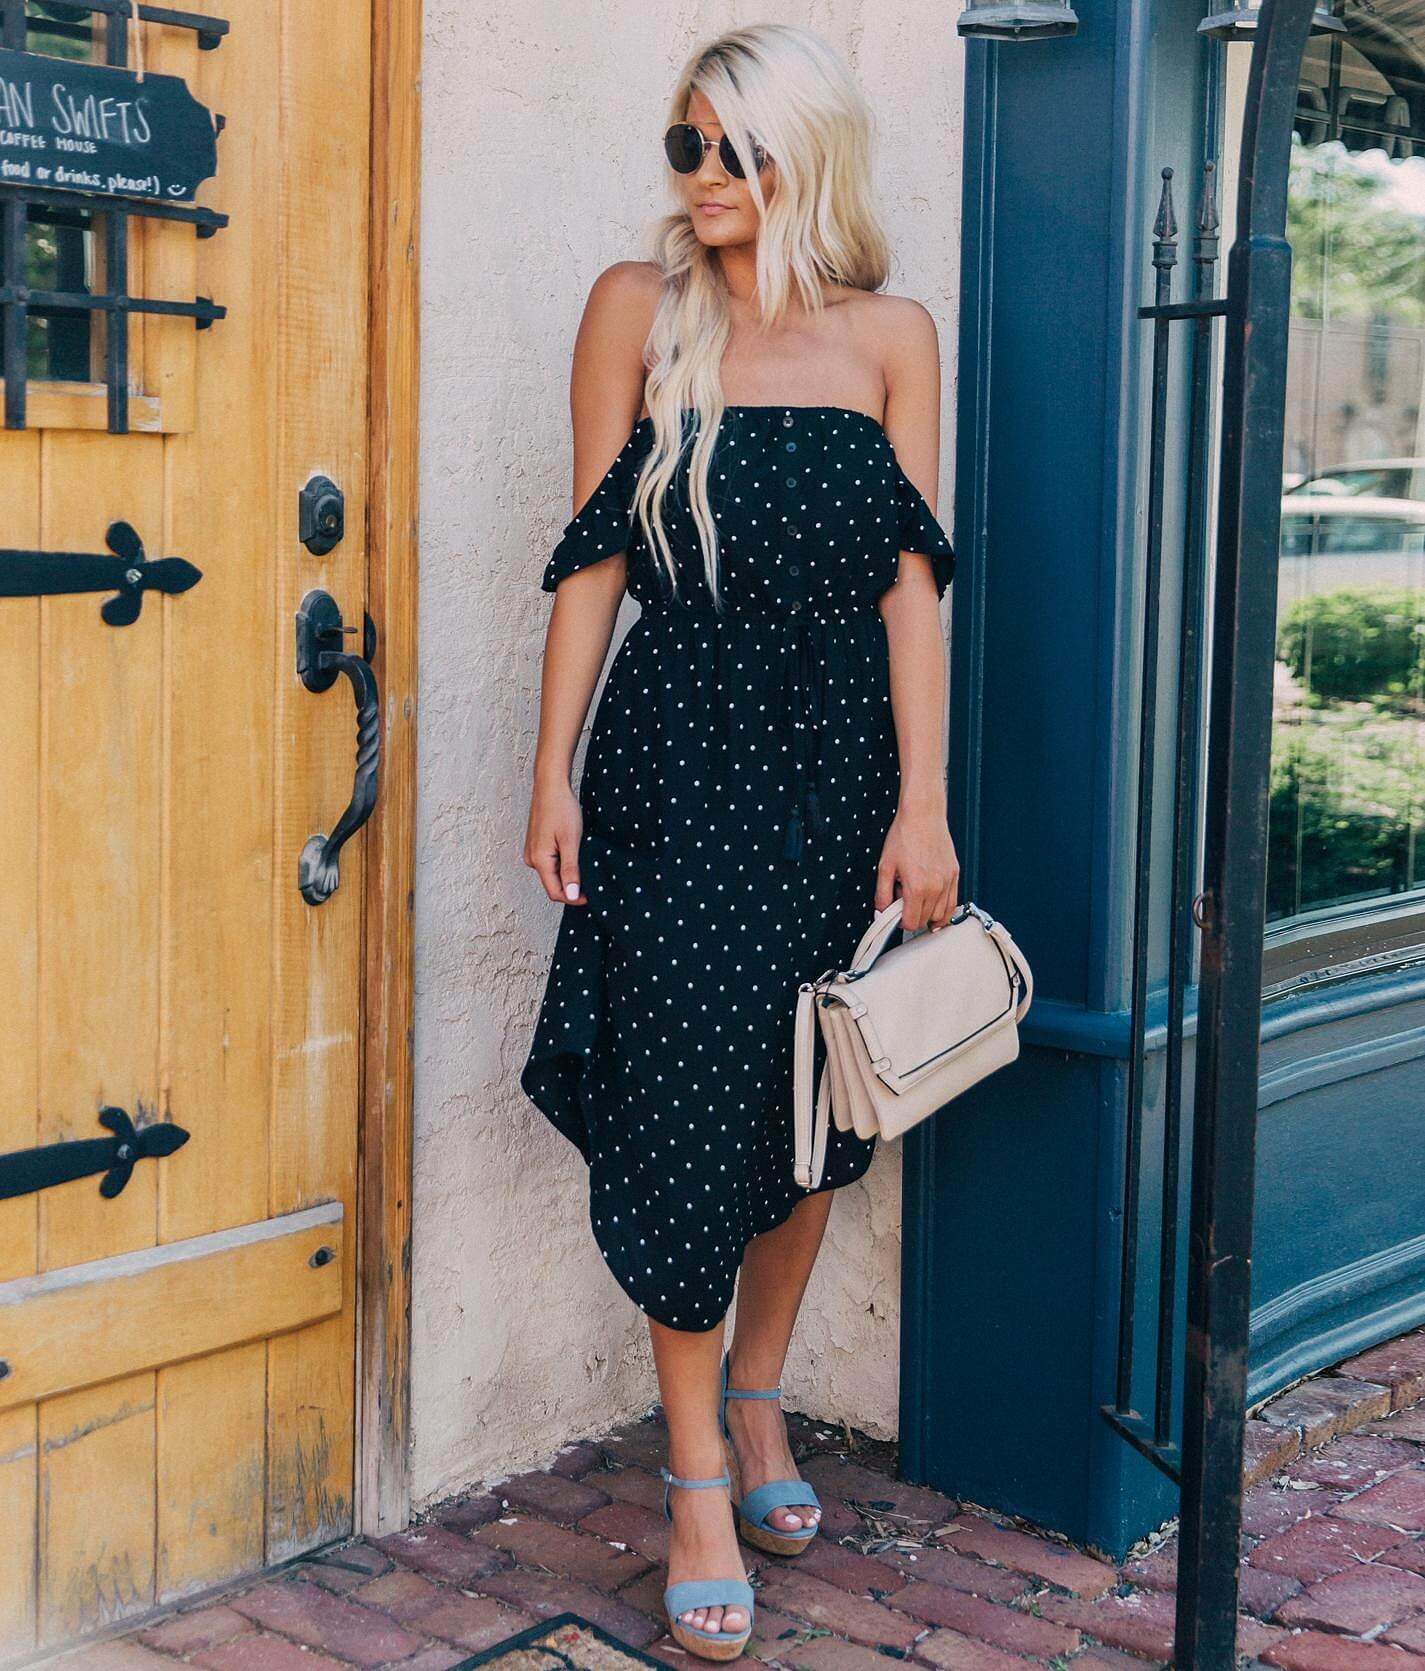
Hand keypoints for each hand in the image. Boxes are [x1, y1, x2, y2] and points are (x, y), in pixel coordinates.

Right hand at [524, 777, 586, 904]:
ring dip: (568, 876)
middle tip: (593, 881)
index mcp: (539, 860)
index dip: (574, 898)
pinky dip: (563, 865)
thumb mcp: (570, 841)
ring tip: (585, 866)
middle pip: (553, 885)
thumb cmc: (561, 808)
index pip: (555, 892)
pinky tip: (575, 856)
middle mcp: (532, 859)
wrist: (551, 786)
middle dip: (572, 887)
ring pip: (552, 874)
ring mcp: (532, 852)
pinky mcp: (536, 846)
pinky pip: (550, 863)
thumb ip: (571, 870)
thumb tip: (572, 895)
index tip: (592, 895)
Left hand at [875, 804, 958, 931]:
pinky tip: (933, 901)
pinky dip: (943, 908)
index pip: (911, 923)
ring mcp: (948, 882)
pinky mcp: (955, 875)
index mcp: (917, 887)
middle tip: (904, 901)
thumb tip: (880, 912)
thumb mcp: (885, 866)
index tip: (896, 914)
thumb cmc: (904, 836)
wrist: (923, 815)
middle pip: (926, 921)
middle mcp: (935, 887)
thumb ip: (882, 894)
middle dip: (913, 916)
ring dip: (929, 915)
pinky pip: (953, 902)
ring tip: (918, 901)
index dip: (901, 922)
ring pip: (942, 916)